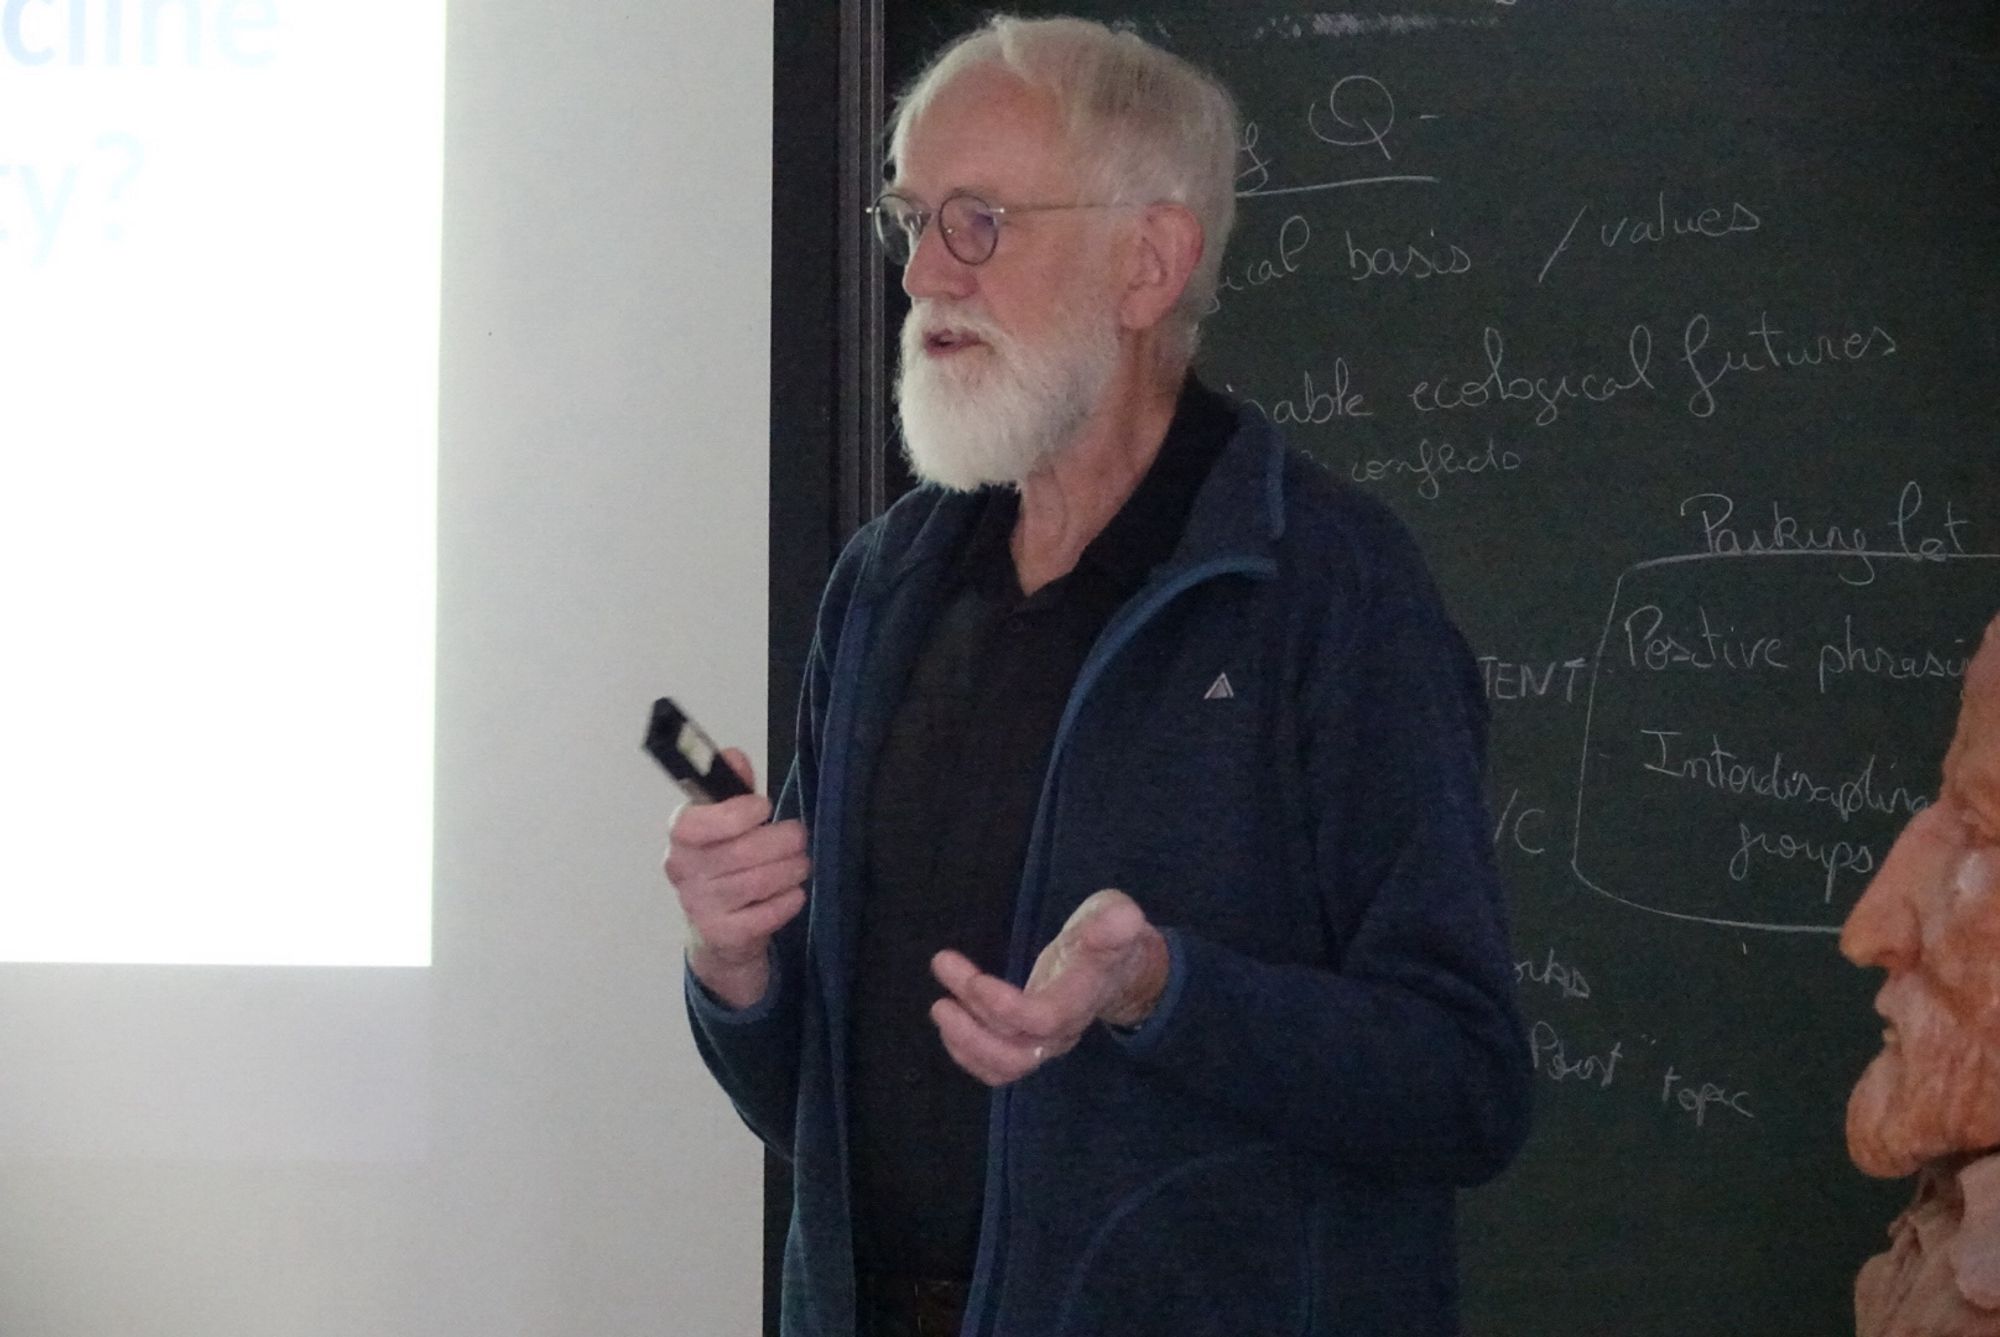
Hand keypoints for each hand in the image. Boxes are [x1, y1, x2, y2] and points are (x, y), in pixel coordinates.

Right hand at [662, 749, 809, 1009]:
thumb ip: (733, 788)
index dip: (735, 813)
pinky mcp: (722, 935)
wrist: (718, 933)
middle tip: (799, 838)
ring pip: (757, 882)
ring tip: (801, 863)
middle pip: (741, 852)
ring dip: (791, 869)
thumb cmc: (727, 863)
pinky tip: (793, 893)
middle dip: (781, 841)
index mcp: (681, 836)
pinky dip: (788, 901)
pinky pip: (765, 915)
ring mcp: (700, 906)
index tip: (763, 808)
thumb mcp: (727, 822)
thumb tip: (733, 755)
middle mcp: (683, 871)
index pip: (695, 823)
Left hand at [929, 889, 1168, 1085]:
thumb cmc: (1111, 934)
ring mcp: (1045, 1040)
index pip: (1042, 1019)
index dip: (1003, 1007)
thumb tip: (1122, 919)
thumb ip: (1115, 922)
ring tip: (941, 1007)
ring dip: (966, 1043)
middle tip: (941, 1001)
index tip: (974, 979)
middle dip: (973, 1031)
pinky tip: (950, 1022)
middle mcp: (1062, 1029)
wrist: (1122, 967)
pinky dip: (968, 1052)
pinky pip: (998, 1065)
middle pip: (1017, 1054)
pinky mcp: (1029, 1039)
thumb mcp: (1116, 916)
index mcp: (1080, 998)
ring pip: (1005, 1066)